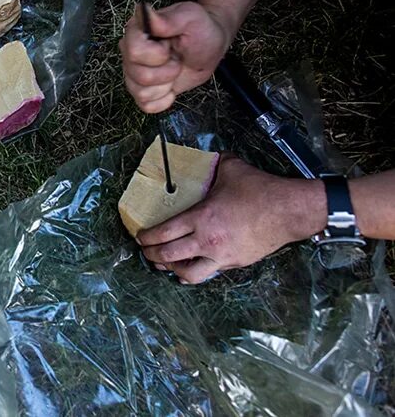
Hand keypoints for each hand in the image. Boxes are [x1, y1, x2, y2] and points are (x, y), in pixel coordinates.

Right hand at [119, 2, 231, 112]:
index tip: (169, 46)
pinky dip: (163, 100)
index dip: (157, 55)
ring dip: (166, 85)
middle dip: (167, 71)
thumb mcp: (189, 17)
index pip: (134, 52)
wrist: (209, 45)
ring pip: (141, 92)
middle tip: (177, 59)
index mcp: (136, 32)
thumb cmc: (201, 28)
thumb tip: (143, 11)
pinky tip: (171, 87)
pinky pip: (146, 105)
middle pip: (139, 75)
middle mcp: (129, 53)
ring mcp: (134, 73)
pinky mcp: (142, 90)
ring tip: (174, 69)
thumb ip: (166, 18)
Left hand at [136, 156, 325, 283]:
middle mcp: (207, 241)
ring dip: (172, 269)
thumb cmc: (260, 190)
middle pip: (169, 256)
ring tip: (165, 263)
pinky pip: (209, 273)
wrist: (290, 211)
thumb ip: (213, 162)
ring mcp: (222, 256)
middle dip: (152, 255)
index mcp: (201, 218)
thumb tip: (206, 155)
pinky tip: (191, 269)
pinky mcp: (235, 263)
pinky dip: (196, 272)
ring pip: (188, 274)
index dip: (146, 238)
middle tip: (146, 251)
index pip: (163, 234)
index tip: (139, 237)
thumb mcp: (231, 168)